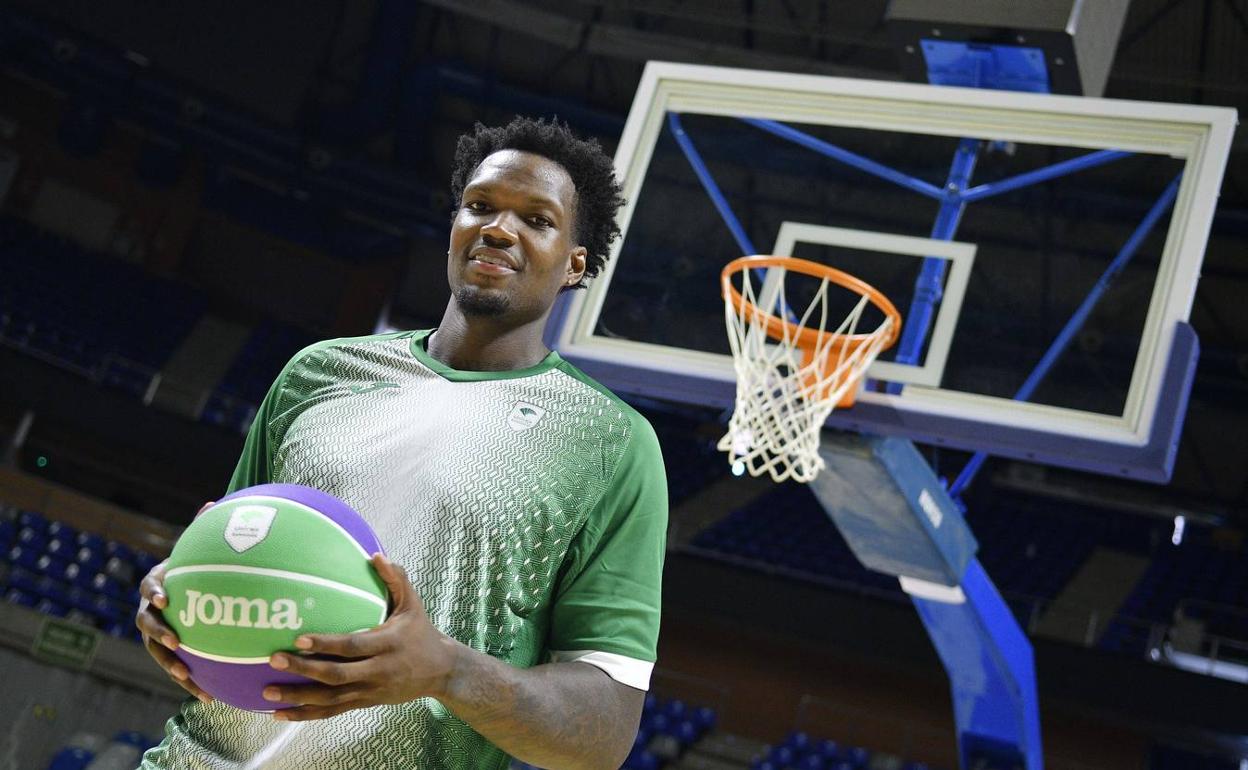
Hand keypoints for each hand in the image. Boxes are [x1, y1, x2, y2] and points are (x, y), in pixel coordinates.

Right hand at [134, 501, 214, 703]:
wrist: (184, 588)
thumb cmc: (193, 567)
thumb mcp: (197, 550)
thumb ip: (203, 529)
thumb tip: (213, 502)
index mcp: (157, 584)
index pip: (149, 588)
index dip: (155, 593)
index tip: (165, 598)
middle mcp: (149, 611)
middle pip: (146, 625)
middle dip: (159, 634)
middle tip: (177, 641)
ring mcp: (156, 633)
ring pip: (157, 652)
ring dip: (171, 665)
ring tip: (188, 677)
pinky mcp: (168, 651)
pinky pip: (175, 667)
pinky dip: (188, 680)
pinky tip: (209, 695)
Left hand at [262, 554, 459, 720]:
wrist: (441, 672)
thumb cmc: (422, 632)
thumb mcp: (414, 604)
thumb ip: (396, 579)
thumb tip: (376, 554)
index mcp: (387, 644)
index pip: (352, 646)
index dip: (326, 644)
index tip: (299, 638)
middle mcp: (377, 671)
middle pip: (336, 674)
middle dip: (303, 669)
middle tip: (273, 659)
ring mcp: (370, 691)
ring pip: (329, 699)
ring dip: (298, 697)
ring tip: (267, 692)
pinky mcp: (365, 702)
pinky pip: (332, 712)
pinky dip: (306, 715)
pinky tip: (280, 713)